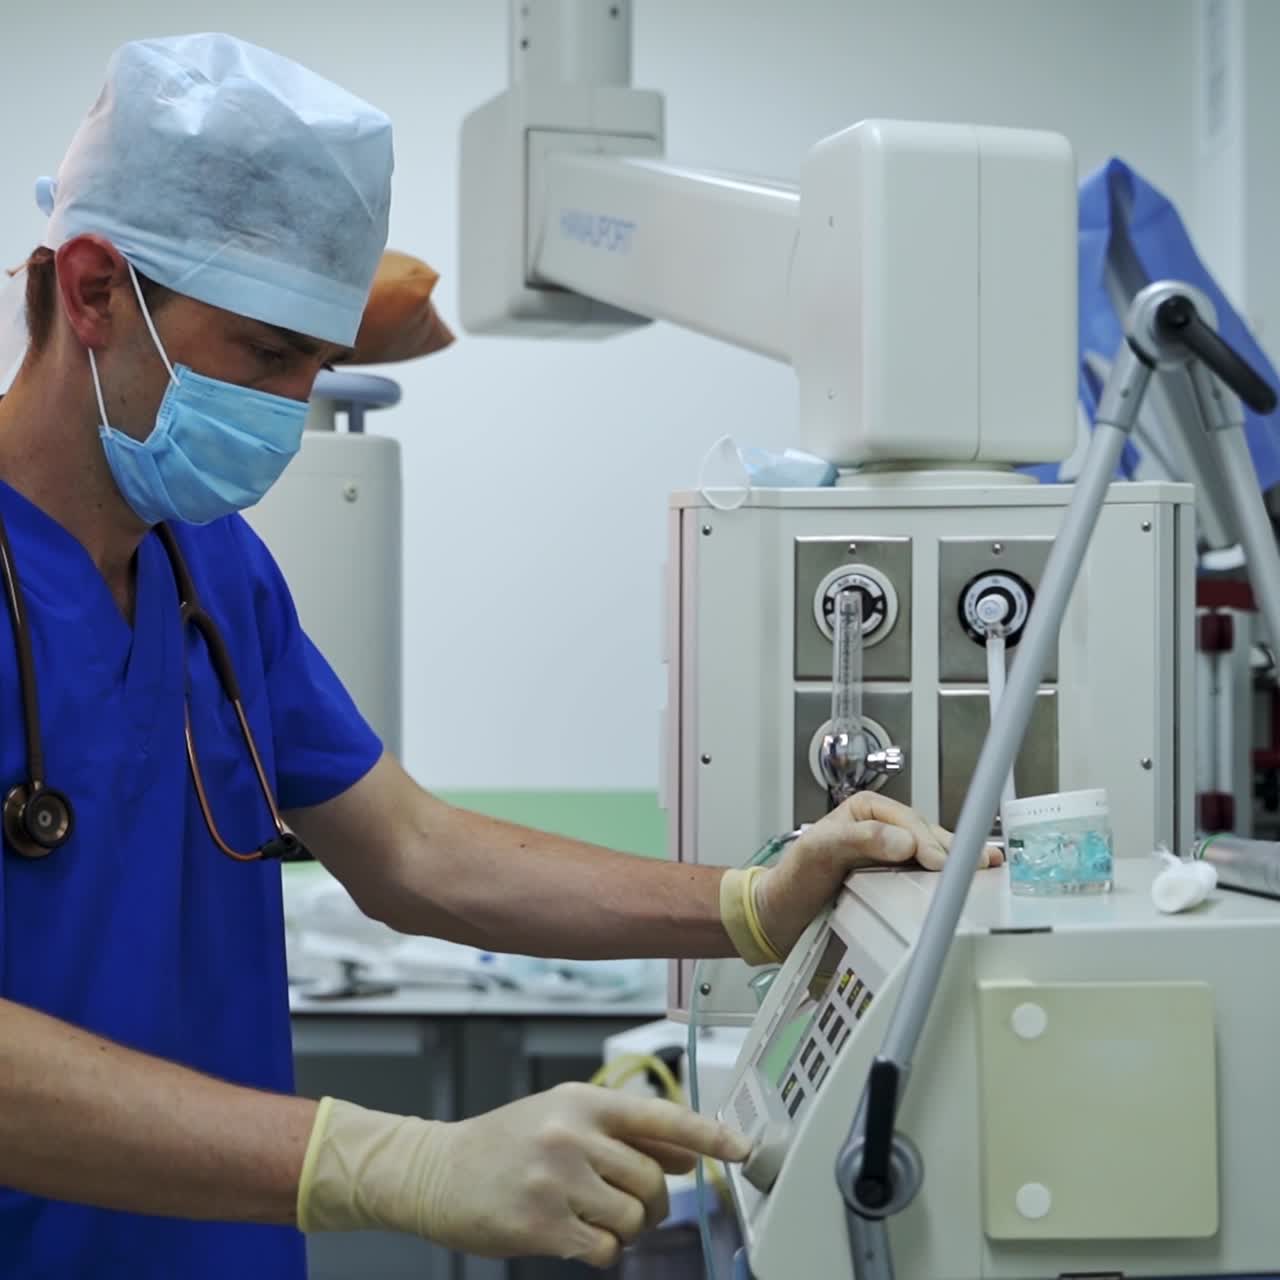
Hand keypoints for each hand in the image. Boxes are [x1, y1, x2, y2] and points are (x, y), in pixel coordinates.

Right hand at [297, 1084, 749, 1267]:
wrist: (436, 1170)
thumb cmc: (504, 1142)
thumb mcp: (563, 1117)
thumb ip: (624, 1131)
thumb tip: (686, 1151)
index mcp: (583, 1101)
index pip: (660, 1116)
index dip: (708, 1134)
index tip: (743, 1150)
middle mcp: (573, 1134)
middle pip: (653, 1180)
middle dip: (653, 1202)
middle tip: (629, 1206)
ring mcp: (557, 1180)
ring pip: (634, 1219)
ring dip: (625, 1229)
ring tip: (594, 1218)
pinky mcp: (542, 1225)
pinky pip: (605, 1251)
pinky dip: (601, 1253)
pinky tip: (575, 1237)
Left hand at [754, 792, 1002, 956]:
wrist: (781, 916)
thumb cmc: (793, 879)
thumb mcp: (817, 851)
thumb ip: (856, 839)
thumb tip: (900, 839)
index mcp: (865, 812)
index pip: (907, 821)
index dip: (925, 840)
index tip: (938, 862)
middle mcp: (882, 829)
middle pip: (928, 836)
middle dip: (952, 851)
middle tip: (978, 867)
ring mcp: (892, 856)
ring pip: (933, 855)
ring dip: (958, 864)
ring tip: (986, 872)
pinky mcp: (895, 881)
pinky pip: (926, 876)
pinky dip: (948, 879)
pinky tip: (971, 882)